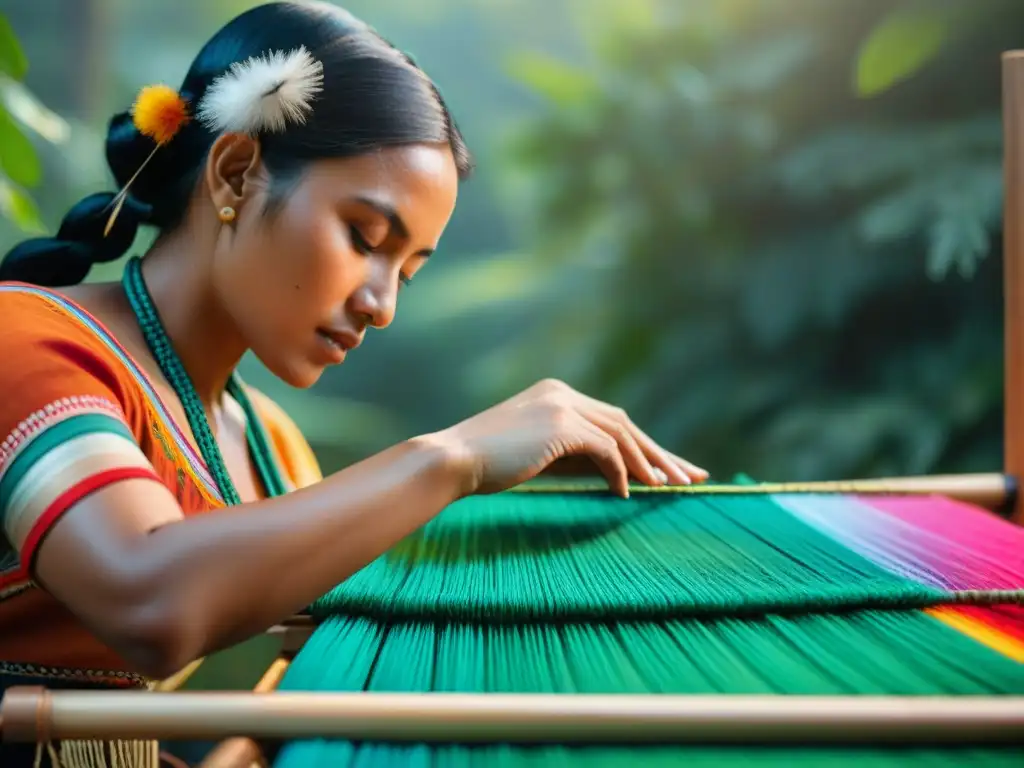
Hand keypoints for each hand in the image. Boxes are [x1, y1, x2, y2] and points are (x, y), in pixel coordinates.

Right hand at [430, 379, 707, 497]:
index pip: (611, 420)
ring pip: (621, 435)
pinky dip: (620, 472)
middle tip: (690, 476)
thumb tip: (618, 474)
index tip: (669, 467)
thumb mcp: (539, 455)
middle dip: (659, 452)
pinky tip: (625, 494)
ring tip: (668, 488)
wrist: (453, 460)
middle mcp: (563, 393)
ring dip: (647, 464)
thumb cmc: (489, 465)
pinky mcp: (561, 425)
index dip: (643, 445)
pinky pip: (605, 450)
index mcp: (556, 394)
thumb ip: (575, 455)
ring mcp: (562, 405)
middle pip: (624, 423)